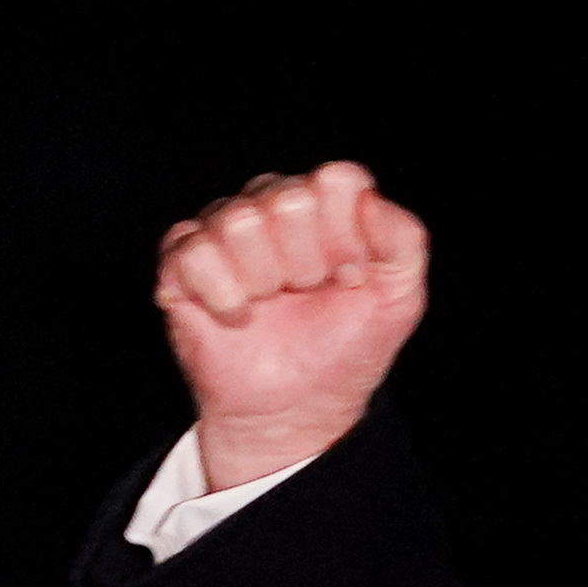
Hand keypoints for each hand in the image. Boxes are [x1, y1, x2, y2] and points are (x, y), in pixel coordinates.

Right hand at [157, 162, 427, 489]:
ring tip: (273, 304)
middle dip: (307, 262)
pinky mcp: (183, 262)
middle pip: (287, 198)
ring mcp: (226, 230)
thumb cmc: (349, 347)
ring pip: (238, 222)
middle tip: (307, 293)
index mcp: (329, 206)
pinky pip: (195, 252)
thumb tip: (367, 197)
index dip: (346, 233)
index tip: (350, 277)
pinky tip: (240, 317)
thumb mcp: (400, 296)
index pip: (336, 180)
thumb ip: (404, 238)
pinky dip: (224, 296)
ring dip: (265, 279)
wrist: (299, 406)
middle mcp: (274, 206)